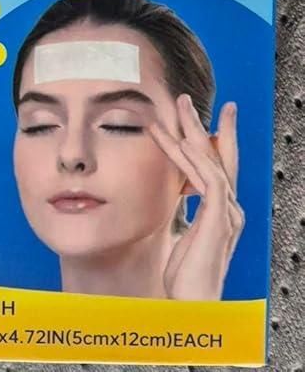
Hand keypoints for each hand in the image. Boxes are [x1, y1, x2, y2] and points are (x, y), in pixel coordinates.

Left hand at [149, 94, 244, 299]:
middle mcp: (230, 208)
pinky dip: (189, 156)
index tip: (205, 117)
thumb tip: (177, 196)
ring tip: (177, 106)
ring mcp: (228, 212)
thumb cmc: (185, 278)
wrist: (193, 306)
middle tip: (189, 98)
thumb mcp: (184, 236)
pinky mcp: (218, 218)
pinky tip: (175, 139)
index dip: (212, 139)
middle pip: (220, 156)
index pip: (218, 167)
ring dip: (192, 130)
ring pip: (210, 160)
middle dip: (207, 124)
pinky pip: (205, 178)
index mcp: (223, 212)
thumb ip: (186, 215)